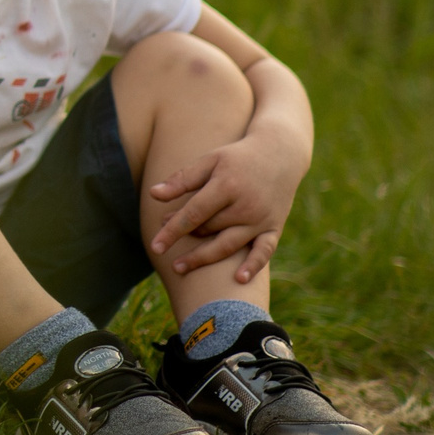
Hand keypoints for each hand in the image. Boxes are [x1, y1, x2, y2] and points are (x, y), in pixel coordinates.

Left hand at [148, 134, 303, 282]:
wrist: (280, 155)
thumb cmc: (237, 158)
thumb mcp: (210, 160)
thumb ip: (182, 179)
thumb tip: (153, 195)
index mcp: (226, 186)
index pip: (194, 213)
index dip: (173, 230)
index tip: (155, 246)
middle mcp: (245, 206)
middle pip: (209, 229)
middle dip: (184, 237)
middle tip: (161, 245)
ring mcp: (261, 219)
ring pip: (229, 245)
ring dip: (204, 258)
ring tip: (180, 267)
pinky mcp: (274, 228)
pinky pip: (264, 251)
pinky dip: (254, 266)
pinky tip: (239, 280)